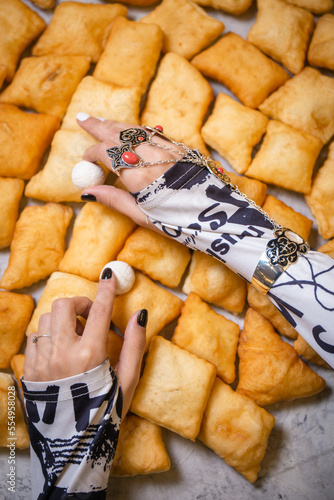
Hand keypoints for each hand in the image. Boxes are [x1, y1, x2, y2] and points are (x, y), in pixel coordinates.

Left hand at [24, 269, 145, 416]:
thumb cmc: (105, 414)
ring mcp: (41, 361)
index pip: (99, 310)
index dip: (106, 290)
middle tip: (90, 316)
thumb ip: (134, 345)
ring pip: (47, 319)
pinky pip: (35, 338)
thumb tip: (139, 314)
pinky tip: (60, 351)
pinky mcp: (29, 371)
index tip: (109, 276)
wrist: (71, 448)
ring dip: (64, 321)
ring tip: (75, 337)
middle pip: (65, 306)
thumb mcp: (128, 381)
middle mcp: (62, 353)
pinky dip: (49, 336)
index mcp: (90, 355)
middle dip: (80, 304)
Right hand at [77, 115, 183, 227]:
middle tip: (82, 118)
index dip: (92, 154)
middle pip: (118, 134)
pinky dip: (136, 130)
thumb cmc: (178, 222)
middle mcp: (150, 156)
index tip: (86, 161)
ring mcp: (167, 149)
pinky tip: (131, 131)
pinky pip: (152, 133)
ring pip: (136, 130)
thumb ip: (114, 200)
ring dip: (117, 125)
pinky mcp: (180, 148)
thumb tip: (87, 192)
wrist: (216, 215)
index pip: (107, 152)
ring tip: (102, 122)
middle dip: (98, 125)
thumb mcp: (142, 216)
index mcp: (138, 175)